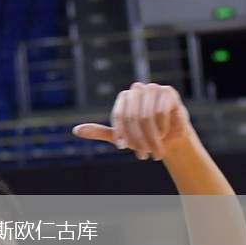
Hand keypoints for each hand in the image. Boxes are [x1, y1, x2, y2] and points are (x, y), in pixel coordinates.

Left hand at [72, 81, 190, 160]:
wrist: (170, 138)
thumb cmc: (143, 136)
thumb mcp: (119, 136)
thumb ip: (99, 132)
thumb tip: (75, 131)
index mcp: (124, 98)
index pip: (119, 116)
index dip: (122, 134)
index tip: (124, 148)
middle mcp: (137, 89)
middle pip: (133, 117)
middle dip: (138, 139)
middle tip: (142, 155)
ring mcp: (153, 88)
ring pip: (148, 116)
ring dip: (152, 137)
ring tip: (155, 150)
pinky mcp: (168, 92)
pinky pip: (162, 112)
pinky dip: (163, 127)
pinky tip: (165, 133)